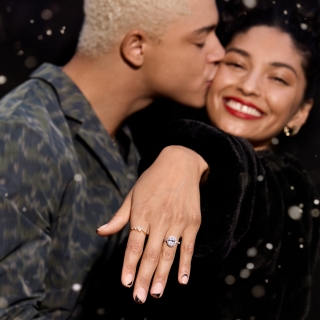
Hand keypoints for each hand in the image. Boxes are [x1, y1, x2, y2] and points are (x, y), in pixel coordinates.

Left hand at [97, 146, 207, 302]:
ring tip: (155, 294)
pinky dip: (186, 264)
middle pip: (151, 253)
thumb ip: (119, 216)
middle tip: (138, 298)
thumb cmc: (152, 179)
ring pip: (169, 253)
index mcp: (142, 212)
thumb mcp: (133, 194)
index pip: (134, 244)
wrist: (180, 163)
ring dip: (162, 276)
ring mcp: (178, 220)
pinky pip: (188, 246)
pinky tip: (182, 280)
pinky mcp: (193, 222)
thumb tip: (100, 233)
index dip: (129, 264)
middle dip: (143, 277)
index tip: (125, 283)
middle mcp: (160, 218)